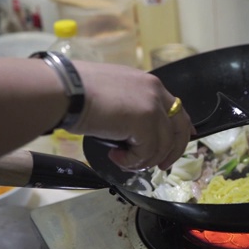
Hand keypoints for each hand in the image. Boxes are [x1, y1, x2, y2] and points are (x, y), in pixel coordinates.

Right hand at [69, 61, 194, 170]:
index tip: (183, 142)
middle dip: (174, 151)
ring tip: (122, 160)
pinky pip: (148, 152)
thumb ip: (131, 107)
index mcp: (148, 83)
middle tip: (161, 165)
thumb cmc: (76, 91)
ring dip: (143, 160)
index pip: (176, 108)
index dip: (182, 128)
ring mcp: (152, 106)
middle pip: (180, 127)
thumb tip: (133, 129)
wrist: (65, 89)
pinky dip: (133, 161)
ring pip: (163, 145)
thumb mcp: (113, 94)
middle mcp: (155, 91)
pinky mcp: (146, 122)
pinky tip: (116, 156)